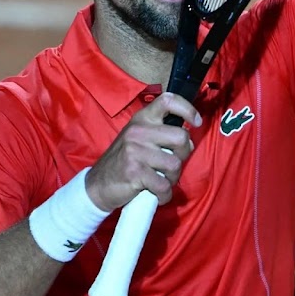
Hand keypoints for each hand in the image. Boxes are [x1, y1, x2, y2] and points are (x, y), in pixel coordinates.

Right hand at [85, 93, 200, 210]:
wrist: (98, 184)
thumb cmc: (124, 161)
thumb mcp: (139, 139)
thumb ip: (161, 135)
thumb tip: (188, 142)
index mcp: (142, 119)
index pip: (168, 101)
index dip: (188, 109)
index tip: (196, 122)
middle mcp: (139, 131)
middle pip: (181, 137)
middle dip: (183, 155)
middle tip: (171, 165)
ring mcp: (135, 150)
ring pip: (175, 165)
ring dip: (172, 179)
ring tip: (160, 180)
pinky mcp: (134, 172)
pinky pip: (164, 185)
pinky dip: (164, 195)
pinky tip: (156, 194)